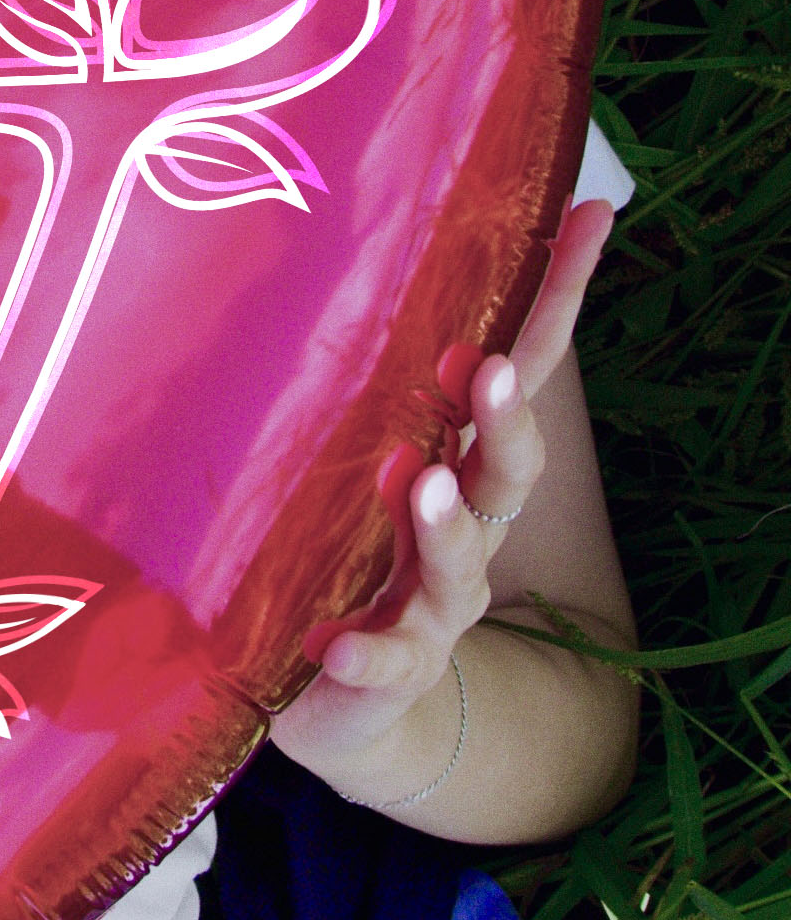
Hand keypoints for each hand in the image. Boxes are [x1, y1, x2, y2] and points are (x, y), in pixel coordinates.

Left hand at [270, 196, 615, 788]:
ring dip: (438, 523)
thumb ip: (366, 393)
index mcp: (462, 468)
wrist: (344, 701)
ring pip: (453, 563)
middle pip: (504, 469)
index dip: (557, 299)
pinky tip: (333, 642)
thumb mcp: (359, 468)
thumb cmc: (351, 559)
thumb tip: (349, 265)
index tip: (587, 218)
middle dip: (501, 418)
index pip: (516, 374)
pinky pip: (378, 662)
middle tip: (479, 367)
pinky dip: (361, 650)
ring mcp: (428, 607)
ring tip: (420, 481)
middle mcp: (464, 534)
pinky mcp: (381, 671)